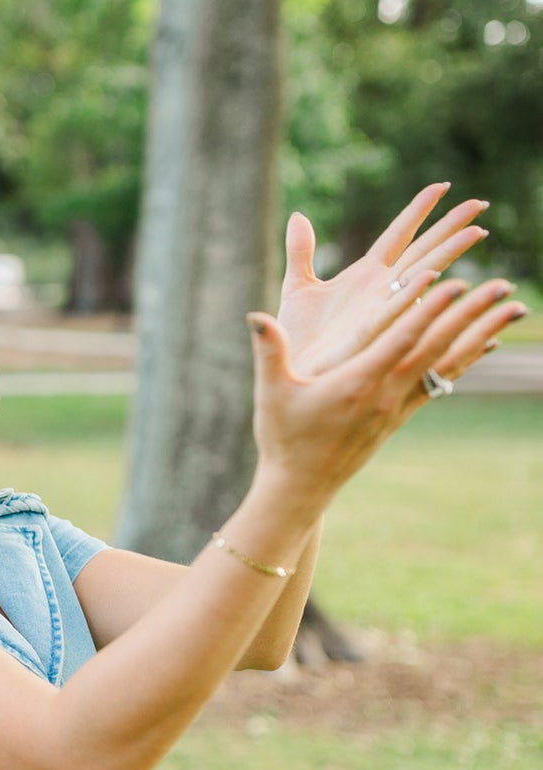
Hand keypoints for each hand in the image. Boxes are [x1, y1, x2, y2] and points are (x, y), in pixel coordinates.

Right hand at [247, 269, 525, 506]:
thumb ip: (269, 351)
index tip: (455, 281)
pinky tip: (484, 343)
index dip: (428, 311)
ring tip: (513, 308)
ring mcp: (398, 407)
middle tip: (503, 286)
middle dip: (472, 315)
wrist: (300, 488)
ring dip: (481, 332)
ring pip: (447, 363)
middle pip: (437, 348)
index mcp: (357, 384)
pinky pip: (440, 380)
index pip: (401, 341)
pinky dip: (465, 358)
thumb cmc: (282, 437)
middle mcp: (386, 395)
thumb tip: (256, 316)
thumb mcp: (270, 392)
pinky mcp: (400, 415)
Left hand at [275, 183, 500, 380]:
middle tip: (481, 202)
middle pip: (423, 248)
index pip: (399, 233)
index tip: (443, 185)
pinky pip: (398, 309)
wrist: (292, 371)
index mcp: (366, 275)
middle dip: (451, 226)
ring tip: (477, 232)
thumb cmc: (300, 337)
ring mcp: (381, 307)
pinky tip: (435, 275)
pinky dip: (415, 292)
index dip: (420, 209)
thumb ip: (301, 250)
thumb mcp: (298, 286)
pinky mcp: (370, 330)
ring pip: (422, 274)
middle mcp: (381, 289)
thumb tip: (299, 214)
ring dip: (449, 253)